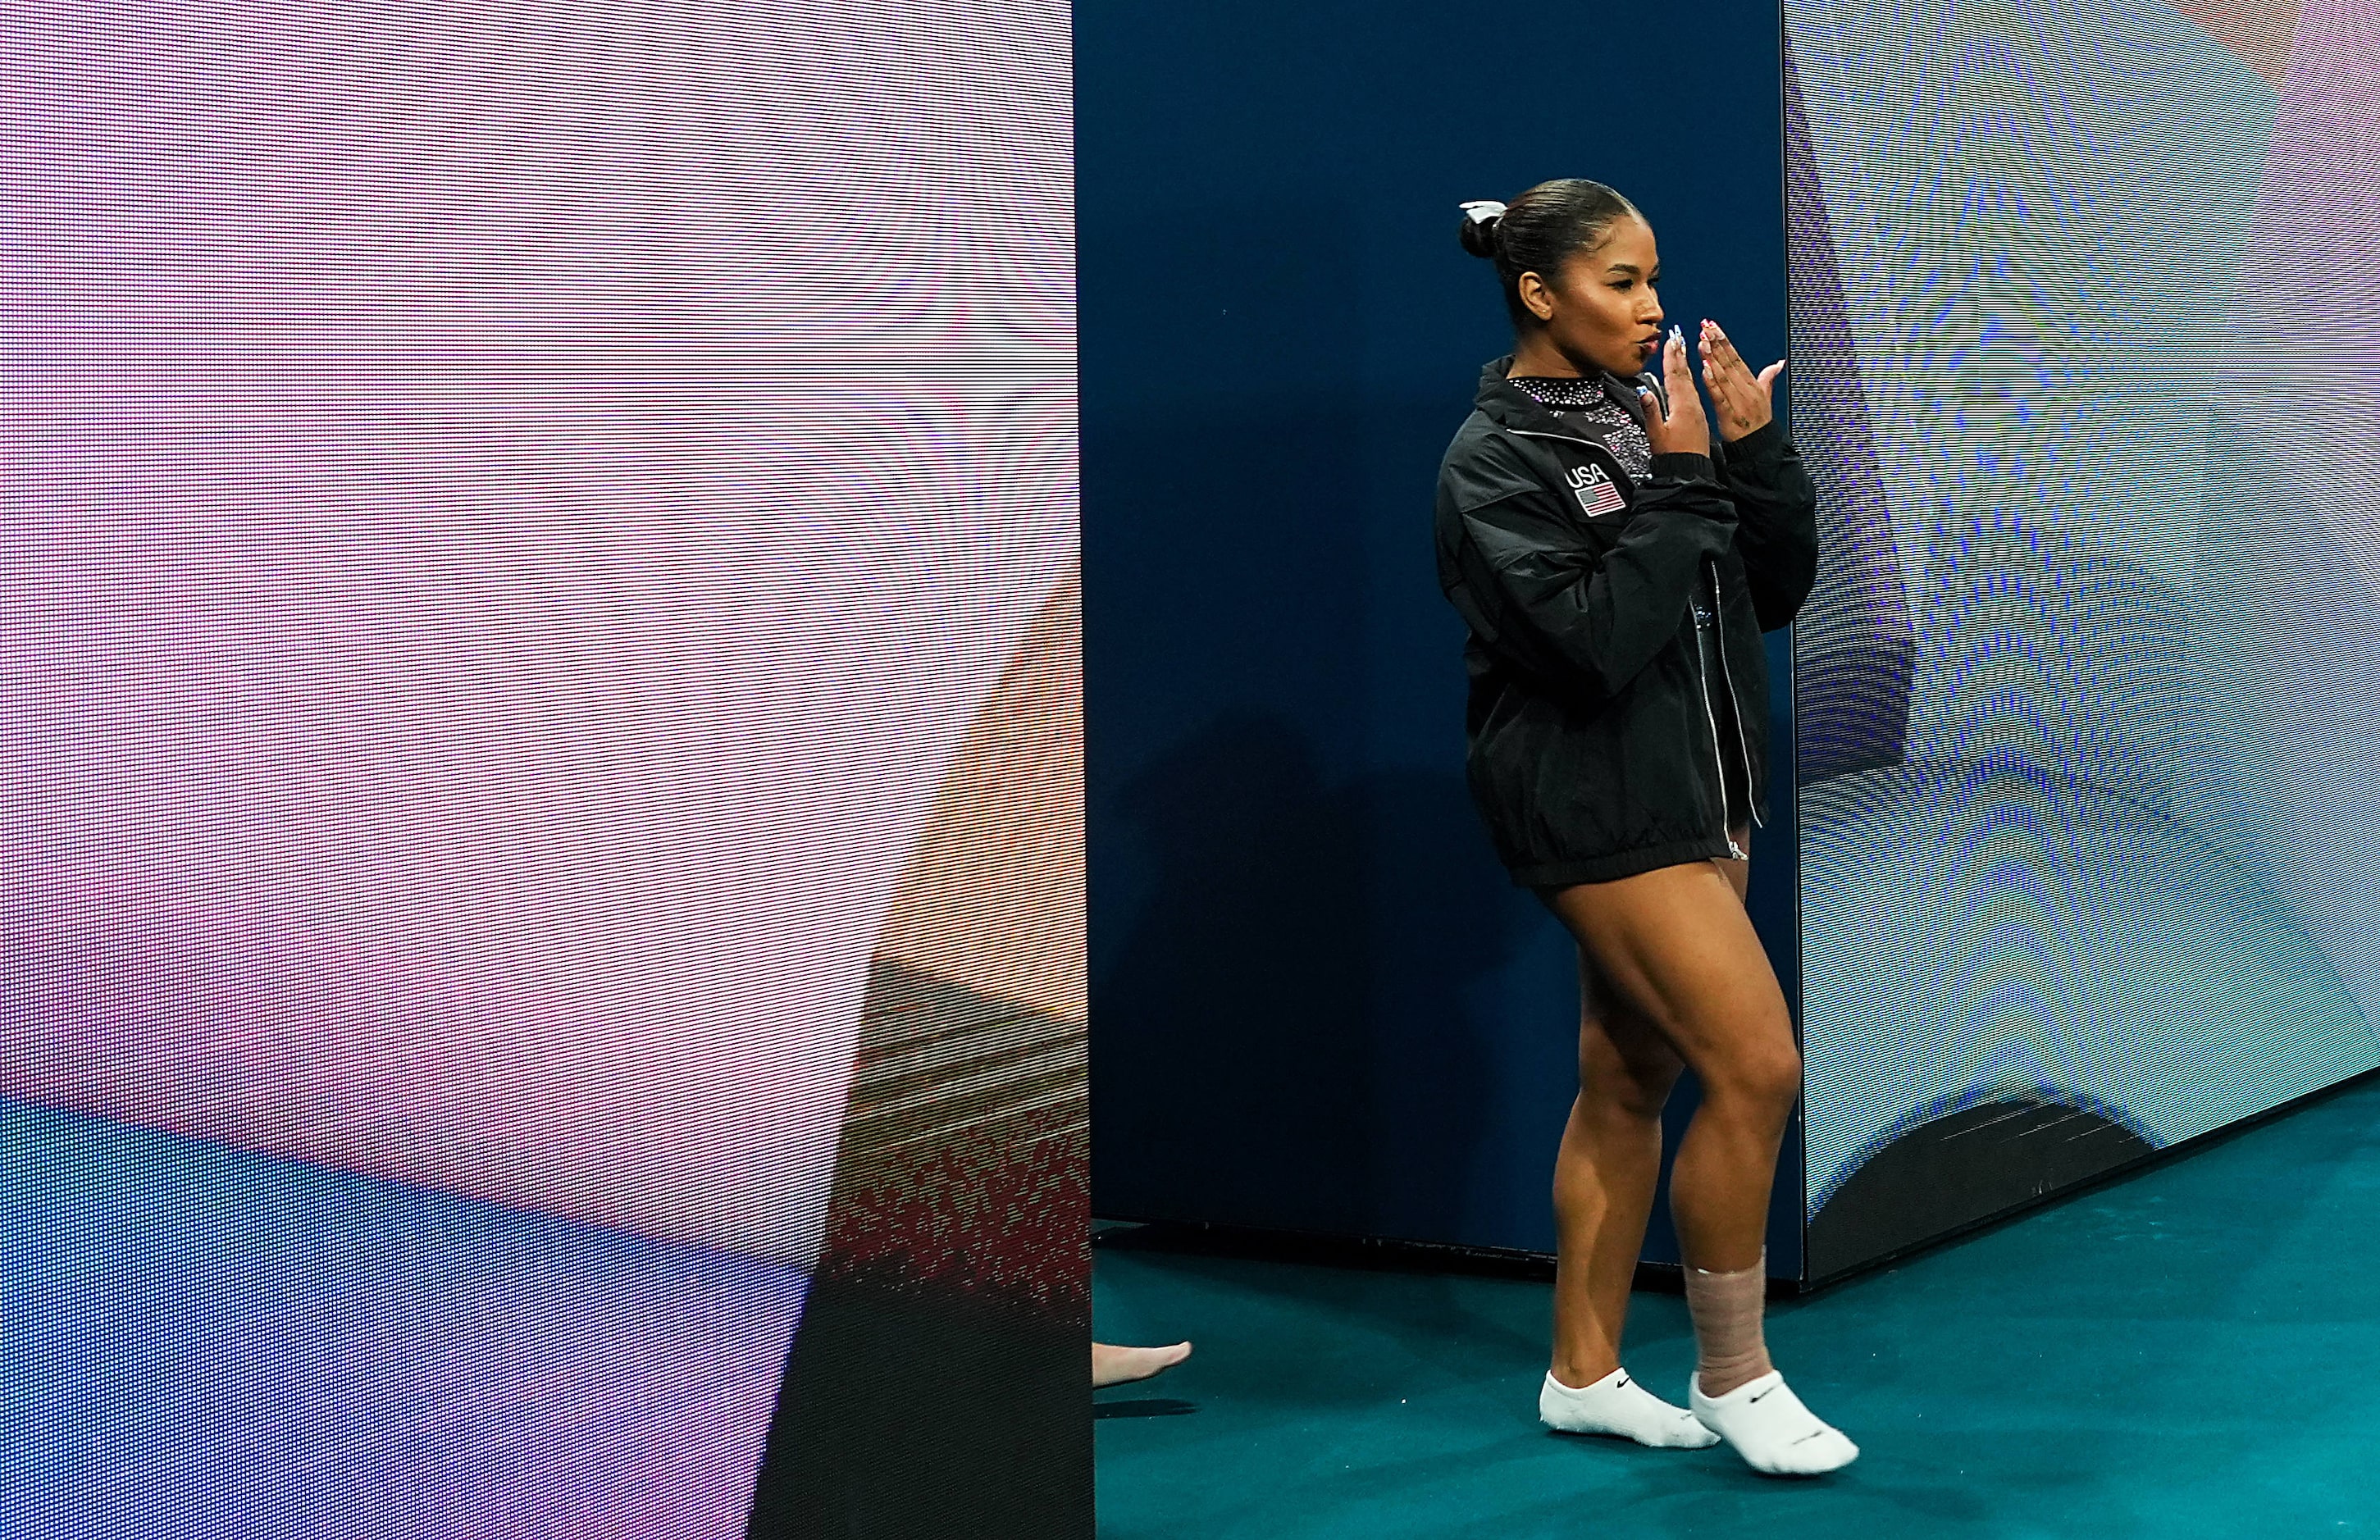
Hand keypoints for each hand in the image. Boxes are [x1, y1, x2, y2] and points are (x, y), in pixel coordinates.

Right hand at [1640, 330, 1711, 456]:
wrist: (1691, 472)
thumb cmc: (1673, 456)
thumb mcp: (1656, 434)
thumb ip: (1651, 411)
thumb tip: (1643, 391)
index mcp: (1682, 406)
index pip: (1675, 376)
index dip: (1672, 357)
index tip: (1671, 341)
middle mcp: (1692, 406)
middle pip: (1685, 375)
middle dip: (1680, 356)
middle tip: (1678, 338)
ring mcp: (1697, 411)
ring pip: (1691, 383)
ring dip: (1686, 366)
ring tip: (1684, 352)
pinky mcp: (1698, 418)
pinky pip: (1695, 393)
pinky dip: (1691, 381)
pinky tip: (1690, 380)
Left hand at [1697, 320, 1782, 441]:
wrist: (1758, 446)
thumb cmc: (1759, 423)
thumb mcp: (1766, 397)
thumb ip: (1768, 378)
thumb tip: (1779, 363)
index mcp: (1752, 384)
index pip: (1736, 358)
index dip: (1725, 342)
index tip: (1714, 327)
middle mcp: (1745, 389)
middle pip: (1729, 362)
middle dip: (1717, 343)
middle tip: (1705, 327)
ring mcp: (1737, 401)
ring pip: (1723, 376)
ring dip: (1712, 358)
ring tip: (1703, 342)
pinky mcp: (1729, 414)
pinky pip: (1719, 396)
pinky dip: (1712, 383)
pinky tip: (1704, 370)